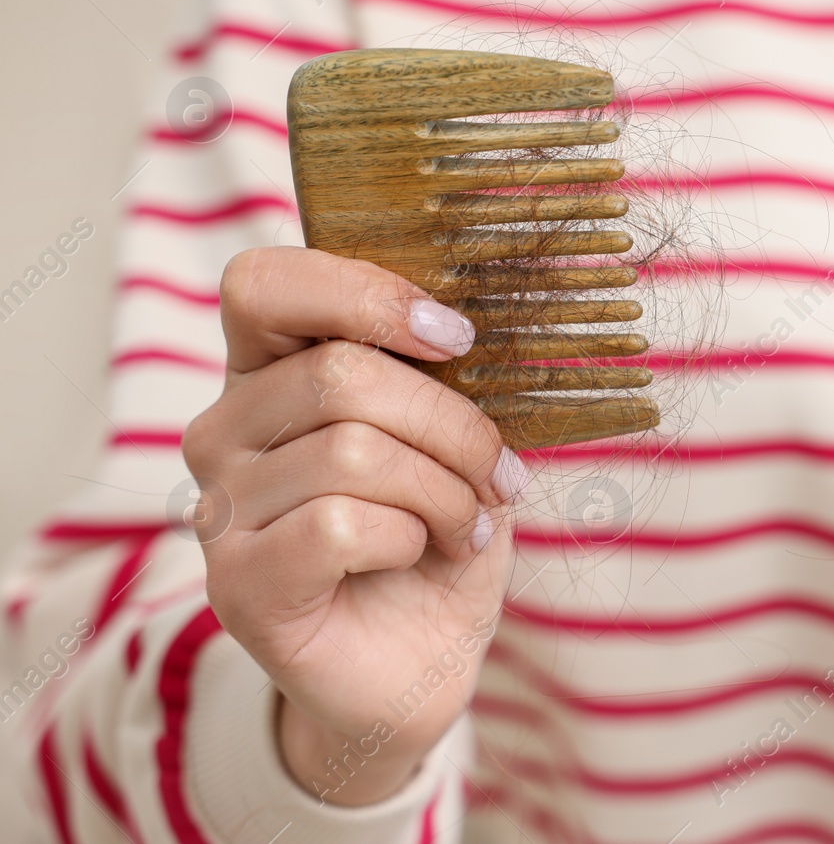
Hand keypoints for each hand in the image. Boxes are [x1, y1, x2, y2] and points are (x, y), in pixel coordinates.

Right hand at [182, 248, 526, 804]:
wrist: (420, 661)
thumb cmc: (436, 538)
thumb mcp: (454, 441)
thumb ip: (443, 378)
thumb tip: (471, 325)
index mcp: (270, 373)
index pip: (264, 285)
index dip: (363, 293)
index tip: (456, 338)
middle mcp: (225, 431)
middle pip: (340, 374)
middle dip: (452, 424)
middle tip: (499, 473)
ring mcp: (221, 510)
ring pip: (351, 452)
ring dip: (444, 490)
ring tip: (466, 523)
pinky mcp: (238, 585)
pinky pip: (338, 524)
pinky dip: (410, 537)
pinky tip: (420, 555)